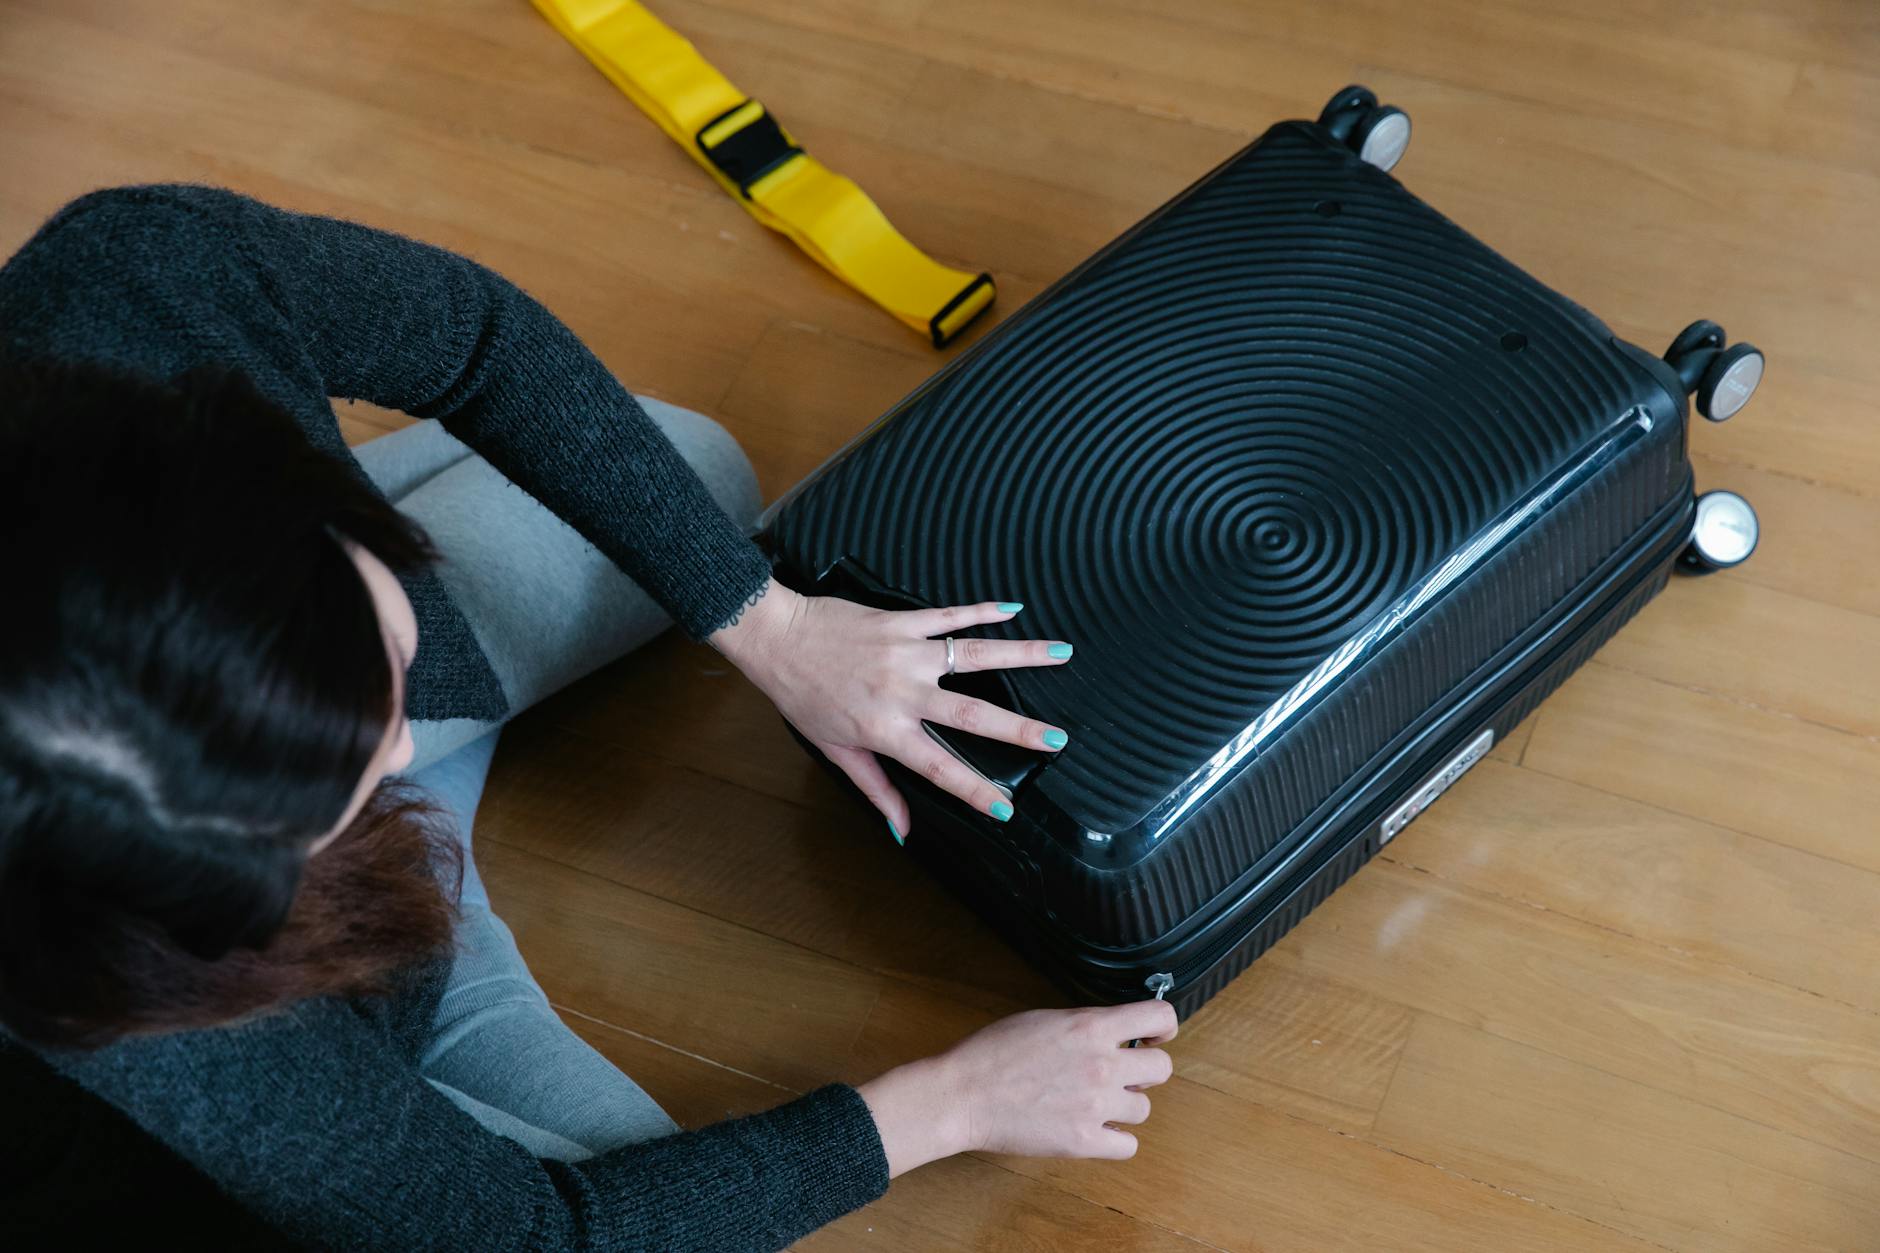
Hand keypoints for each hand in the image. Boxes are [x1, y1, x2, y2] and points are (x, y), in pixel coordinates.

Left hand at [712, 578, 1072, 833]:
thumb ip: (876, 789)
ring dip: (1022, 655)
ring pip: (974, 655)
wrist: (775, 640)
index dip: (973, 790)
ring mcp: (905, 652)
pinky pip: (949, 616)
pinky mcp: (901, 621)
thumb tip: (902, 828)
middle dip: (1018, 729)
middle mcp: (902, 692)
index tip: (1006, 808)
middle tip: (1057, 739)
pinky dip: (983, 611)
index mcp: (885, 730)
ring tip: (1063, 654)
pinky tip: (1014, 610)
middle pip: (971, 712)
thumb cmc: (802, 697)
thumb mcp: (835, 750)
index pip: (939, 767)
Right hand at [856, 1000, 1178, 1175]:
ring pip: (1144, 1108)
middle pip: (1162, 1068)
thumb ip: (1085, 1026)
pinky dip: (1115, 1138)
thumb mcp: (1044, 1019)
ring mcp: (1095, 1105)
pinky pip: (1128, 1145)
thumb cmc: (993, 1052)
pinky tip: (1094, 1129)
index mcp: (1091, 1027)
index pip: (1159, 1017)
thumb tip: (1114, 1035)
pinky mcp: (1083, 1141)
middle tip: (1122, 1074)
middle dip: (1145, 1071)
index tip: (1154, 1036)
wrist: (963, 1094)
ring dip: (1125, 1105)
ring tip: (1094, 1102)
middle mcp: (1102, 1064)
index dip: (1163, 1026)